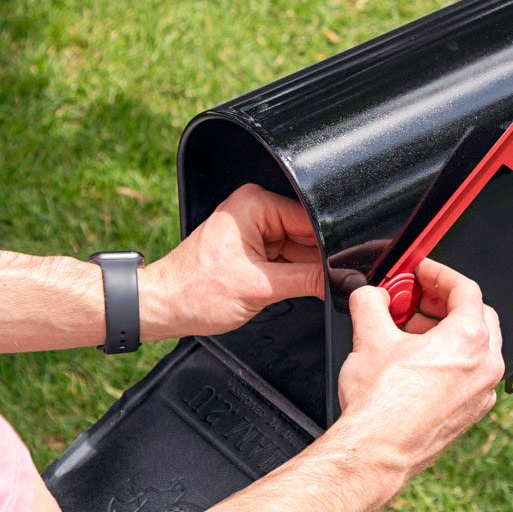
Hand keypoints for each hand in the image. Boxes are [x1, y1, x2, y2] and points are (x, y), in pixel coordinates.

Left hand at [140, 184, 323, 340]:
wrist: (164, 308)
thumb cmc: (195, 292)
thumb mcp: (261, 288)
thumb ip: (308, 281)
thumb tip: (341, 278)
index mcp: (255, 204)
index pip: (311, 218)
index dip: (332, 244)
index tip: (348, 264)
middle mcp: (255, 209)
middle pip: (309, 233)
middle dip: (319, 258)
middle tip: (332, 281)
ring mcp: (255, 229)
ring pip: (300, 249)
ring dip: (306, 269)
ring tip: (302, 287)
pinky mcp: (254, 248)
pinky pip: (287, 258)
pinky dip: (293, 274)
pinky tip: (291, 287)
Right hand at [332, 259, 503, 482]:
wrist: (376, 452)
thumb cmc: (380, 406)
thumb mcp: (368, 336)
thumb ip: (370, 301)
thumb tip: (370, 294)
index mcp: (468, 340)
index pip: (465, 289)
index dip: (439, 273)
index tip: (423, 271)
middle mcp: (484, 366)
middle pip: (478, 316)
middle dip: (445, 302)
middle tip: (417, 298)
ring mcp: (481, 393)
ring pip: (476, 346)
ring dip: (447, 330)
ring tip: (411, 331)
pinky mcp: (471, 412)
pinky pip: (470, 373)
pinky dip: (450, 358)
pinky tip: (417, 362)